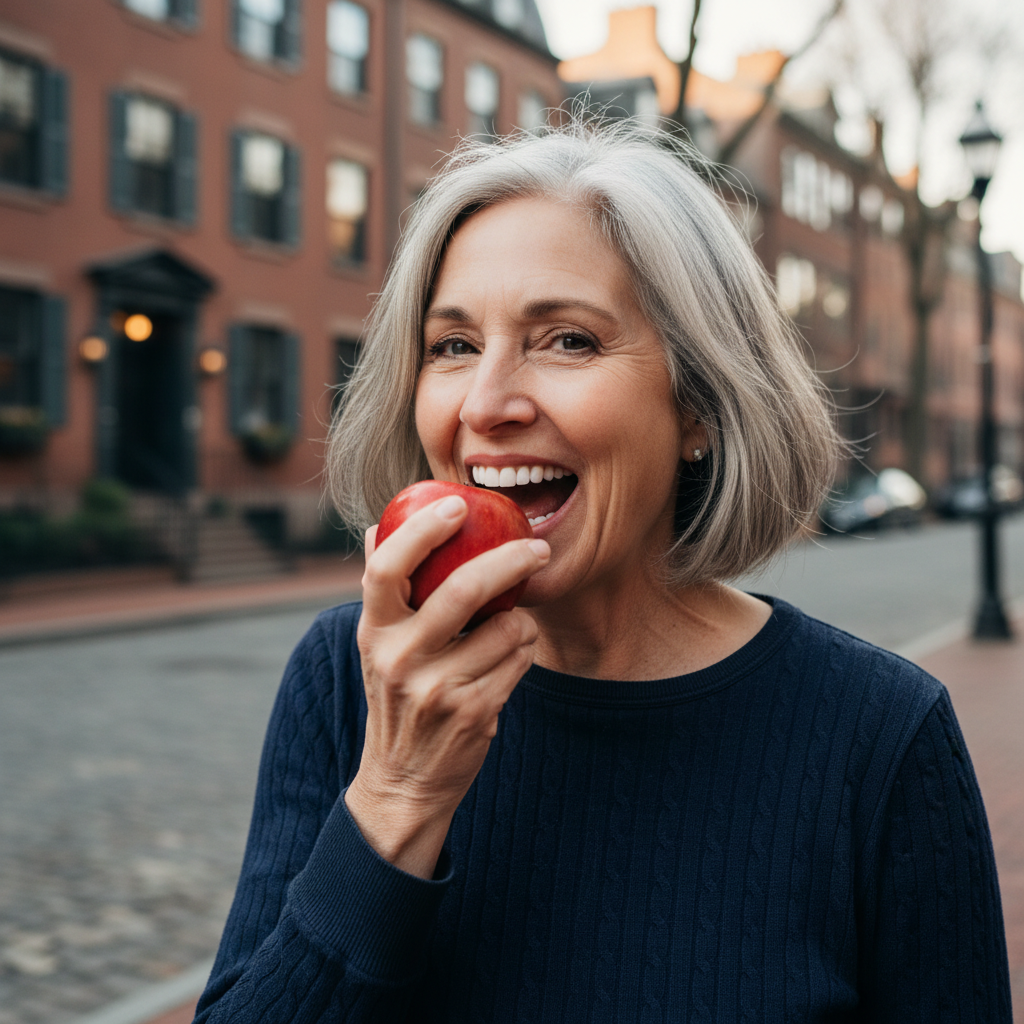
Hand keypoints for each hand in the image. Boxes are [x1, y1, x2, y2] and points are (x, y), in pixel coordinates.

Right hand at [346, 494, 549, 877]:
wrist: (402, 781)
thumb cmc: (397, 697)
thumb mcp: (378, 646)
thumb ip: (383, 590)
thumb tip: (376, 526)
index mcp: (374, 631)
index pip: (387, 567)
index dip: (422, 530)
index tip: (456, 504)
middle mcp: (399, 658)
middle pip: (463, 590)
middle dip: (511, 560)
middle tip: (537, 547)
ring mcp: (437, 689)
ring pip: (506, 627)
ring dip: (522, 620)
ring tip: (512, 627)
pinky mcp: (473, 712)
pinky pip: (519, 660)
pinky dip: (524, 649)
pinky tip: (511, 656)